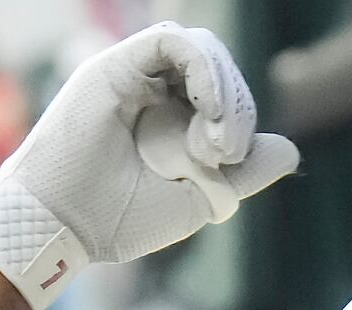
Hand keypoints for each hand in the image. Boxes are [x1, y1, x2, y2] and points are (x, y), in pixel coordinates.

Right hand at [0, 22, 298, 309]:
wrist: (62, 228)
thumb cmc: (116, 220)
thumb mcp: (199, 198)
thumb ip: (243, 175)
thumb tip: (289, 150)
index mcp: (166, 118)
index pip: (221, 94)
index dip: (239, 119)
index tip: (230, 160)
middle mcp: (149, 90)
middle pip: (215, 68)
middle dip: (236, 106)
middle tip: (225, 151)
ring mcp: (131, 74)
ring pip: (198, 50)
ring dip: (223, 88)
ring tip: (217, 137)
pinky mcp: (115, 66)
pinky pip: (172, 40)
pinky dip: (202, 68)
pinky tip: (207, 108)